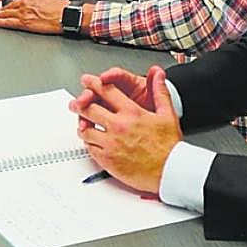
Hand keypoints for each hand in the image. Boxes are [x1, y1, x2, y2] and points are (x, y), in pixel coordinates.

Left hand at [0, 0, 69, 33]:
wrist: (65, 15)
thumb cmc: (61, 7)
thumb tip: (33, 1)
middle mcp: (25, 1)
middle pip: (8, 4)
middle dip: (0, 7)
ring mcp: (24, 12)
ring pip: (6, 13)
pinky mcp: (25, 23)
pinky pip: (8, 22)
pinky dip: (0, 22)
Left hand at [70, 66, 181, 194]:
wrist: (171, 171)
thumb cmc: (169, 147)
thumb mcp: (168, 114)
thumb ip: (160, 92)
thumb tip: (158, 74)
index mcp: (131, 113)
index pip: (106, 91)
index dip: (93, 83)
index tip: (87, 81)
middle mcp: (118, 127)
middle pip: (89, 109)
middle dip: (79, 104)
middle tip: (75, 103)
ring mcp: (111, 144)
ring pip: (86, 130)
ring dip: (83, 125)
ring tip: (83, 124)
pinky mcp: (108, 160)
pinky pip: (90, 148)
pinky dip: (88, 143)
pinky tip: (92, 141)